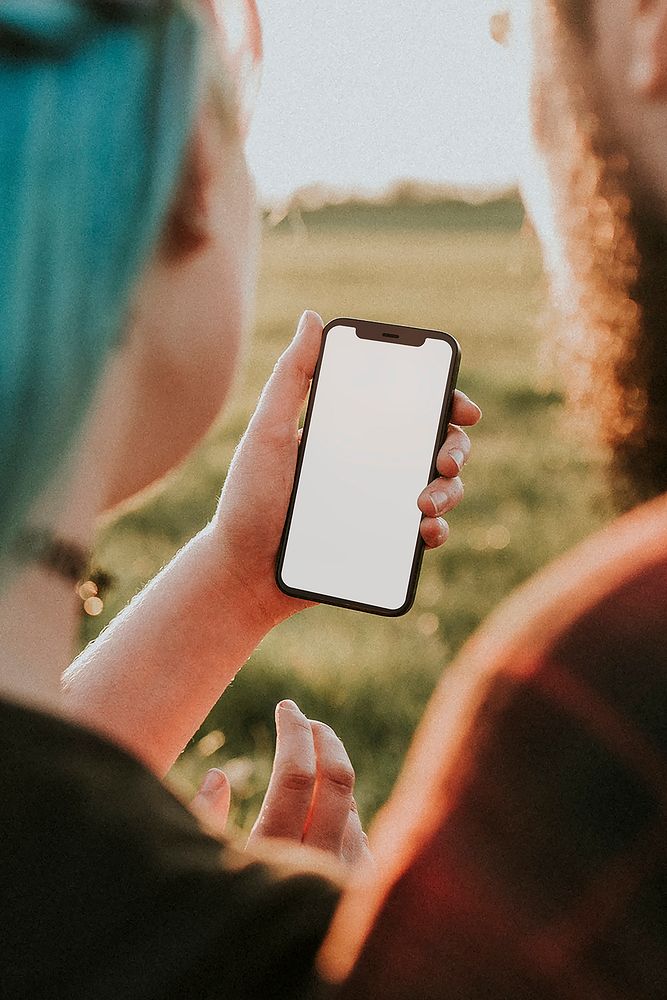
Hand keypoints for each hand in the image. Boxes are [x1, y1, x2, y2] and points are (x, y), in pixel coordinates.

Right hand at [191, 699, 371, 870]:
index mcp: (272, 854)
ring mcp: (347, 878)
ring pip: (351, 805)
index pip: (296, 775)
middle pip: (337, 780)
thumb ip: (205, 822)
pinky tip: (322, 812)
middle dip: (323, 738)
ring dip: (331, 775)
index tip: (286, 707)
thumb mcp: (202, 874)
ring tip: (309, 766)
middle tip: (306, 721)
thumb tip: (218, 775)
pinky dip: (342, 812)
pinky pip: (360, 834)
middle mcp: (318, 865)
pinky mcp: (364, 888)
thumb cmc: (220, 916)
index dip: (293, 731)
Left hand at [213, 310, 481, 626]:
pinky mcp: (384, 543)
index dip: (443, 400)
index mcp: (351, 432)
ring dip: (451, 490)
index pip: (406, 406)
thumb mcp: (267, 433)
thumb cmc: (249, 500)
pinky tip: (426, 530)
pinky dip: (436, 529)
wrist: (243, 573)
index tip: (461, 406)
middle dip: (455, 447)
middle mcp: (372, 464)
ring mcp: (382, 504)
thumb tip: (312, 318)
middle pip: (435, 444)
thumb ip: (291, 377)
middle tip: (445, 459)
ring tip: (425, 501)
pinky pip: (425, 533)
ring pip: (440, 488)